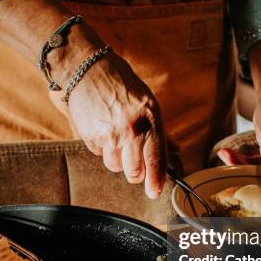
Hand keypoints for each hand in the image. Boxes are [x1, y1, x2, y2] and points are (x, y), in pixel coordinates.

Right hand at [0, 0, 166, 197]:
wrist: (86, 69)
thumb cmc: (120, 83)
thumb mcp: (147, 102)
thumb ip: (159, 130)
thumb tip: (174, 150)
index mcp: (149, 119)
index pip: (156, 159)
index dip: (156, 180)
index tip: (154, 192)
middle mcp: (130, 130)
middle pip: (134, 172)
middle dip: (135, 173)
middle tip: (134, 164)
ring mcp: (109, 136)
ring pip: (115, 167)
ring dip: (117, 159)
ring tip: (115, 137)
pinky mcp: (91, 138)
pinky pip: (100, 155)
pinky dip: (103, 148)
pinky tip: (102, 129)